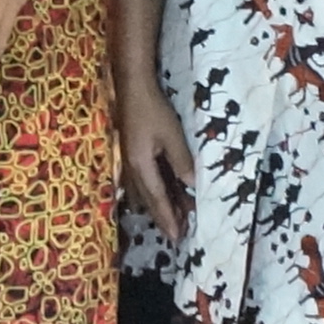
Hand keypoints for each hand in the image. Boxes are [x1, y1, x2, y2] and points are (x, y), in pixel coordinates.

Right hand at [116, 76, 195, 234]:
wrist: (131, 86)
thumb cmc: (152, 109)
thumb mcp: (171, 136)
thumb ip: (182, 162)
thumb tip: (193, 186)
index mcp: (141, 166)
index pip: (157, 199)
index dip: (168, 218)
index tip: (177, 237)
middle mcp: (132, 168)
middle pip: (149, 200)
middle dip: (163, 217)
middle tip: (177, 235)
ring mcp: (130, 161)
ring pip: (147, 191)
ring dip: (161, 205)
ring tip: (177, 218)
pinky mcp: (132, 153)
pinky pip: (145, 180)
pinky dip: (157, 191)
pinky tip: (166, 193)